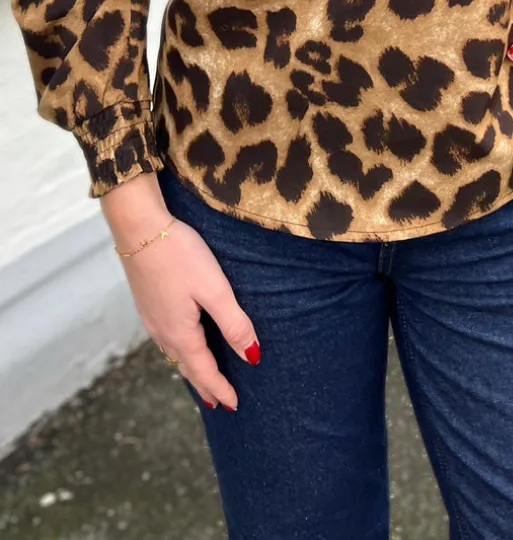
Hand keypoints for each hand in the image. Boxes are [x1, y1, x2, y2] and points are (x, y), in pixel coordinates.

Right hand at [102, 174, 258, 409]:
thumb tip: (251, 357)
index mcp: (180, 333)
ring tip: (202, 375)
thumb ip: (234, 324)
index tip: (234, 405)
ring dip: (190, 368)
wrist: (139, 227)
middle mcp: (161, 331)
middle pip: (186, 367)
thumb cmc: (180, 255)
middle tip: (218, 401)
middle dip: (204, 385)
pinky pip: (165, 337)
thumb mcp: (214, 289)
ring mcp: (150, 317)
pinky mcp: (146, 301)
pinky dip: (178, 349)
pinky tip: (182, 340)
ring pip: (173, 352)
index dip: (220, 388)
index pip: (204, 371)